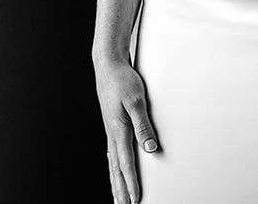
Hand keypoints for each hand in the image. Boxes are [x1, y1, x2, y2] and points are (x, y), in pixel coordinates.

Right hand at [94, 59, 159, 203]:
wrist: (108, 66)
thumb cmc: (124, 81)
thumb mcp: (137, 101)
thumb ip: (143, 126)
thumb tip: (149, 148)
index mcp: (118, 131)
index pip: (126, 163)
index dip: (132, 183)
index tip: (136, 199)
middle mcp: (112, 134)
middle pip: (116, 169)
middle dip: (122, 189)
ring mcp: (110, 130)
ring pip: (113, 163)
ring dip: (117, 181)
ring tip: (119, 196)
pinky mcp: (112, 125)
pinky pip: (113, 152)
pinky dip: (114, 167)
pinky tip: (115, 171)